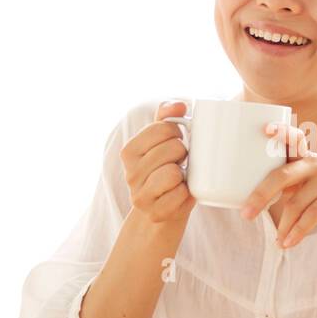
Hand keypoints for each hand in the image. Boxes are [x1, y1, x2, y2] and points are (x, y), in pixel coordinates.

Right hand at [119, 99, 196, 229]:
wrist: (162, 213)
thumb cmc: (166, 171)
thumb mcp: (162, 143)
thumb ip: (166, 118)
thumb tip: (180, 104)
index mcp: (129, 151)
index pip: (164, 127)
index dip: (178, 132)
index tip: (175, 142)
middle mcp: (130, 173)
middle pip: (174, 148)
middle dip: (183, 154)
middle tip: (178, 164)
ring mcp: (140, 195)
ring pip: (174, 172)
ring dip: (184, 175)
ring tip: (179, 179)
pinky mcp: (154, 212)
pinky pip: (181, 194)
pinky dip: (187, 194)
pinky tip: (180, 194)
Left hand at [240, 120, 316, 247]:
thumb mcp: (316, 172)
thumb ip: (293, 179)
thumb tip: (263, 196)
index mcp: (306, 156)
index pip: (293, 138)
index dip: (280, 132)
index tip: (266, 129)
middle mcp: (315, 163)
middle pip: (283, 176)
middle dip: (261, 195)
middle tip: (245, 214)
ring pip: (297, 203)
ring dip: (284, 226)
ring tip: (277, 241)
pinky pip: (314, 214)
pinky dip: (299, 231)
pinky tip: (289, 242)